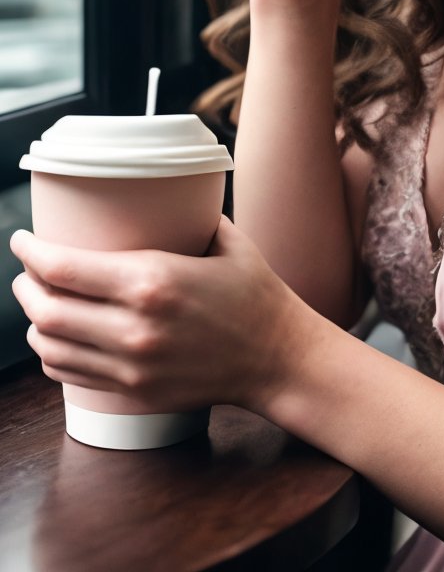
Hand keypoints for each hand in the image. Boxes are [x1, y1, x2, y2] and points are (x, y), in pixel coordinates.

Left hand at [9, 215, 305, 415]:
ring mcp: (131, 365)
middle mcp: (134, 327)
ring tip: (39, 303)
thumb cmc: (256, 295)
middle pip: (47, 310)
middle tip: (27, 271)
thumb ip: (190, 218)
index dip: (32, 252)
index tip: (22, 239)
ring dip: (35, 322)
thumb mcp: (226, 241)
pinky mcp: (134, 390)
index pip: (65, 269)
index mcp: (153, 281)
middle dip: (25, 287)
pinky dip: (53, 355)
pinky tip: (58, 338)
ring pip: (51, 347)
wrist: (276, 358)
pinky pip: (71, 375)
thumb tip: (165, 193)